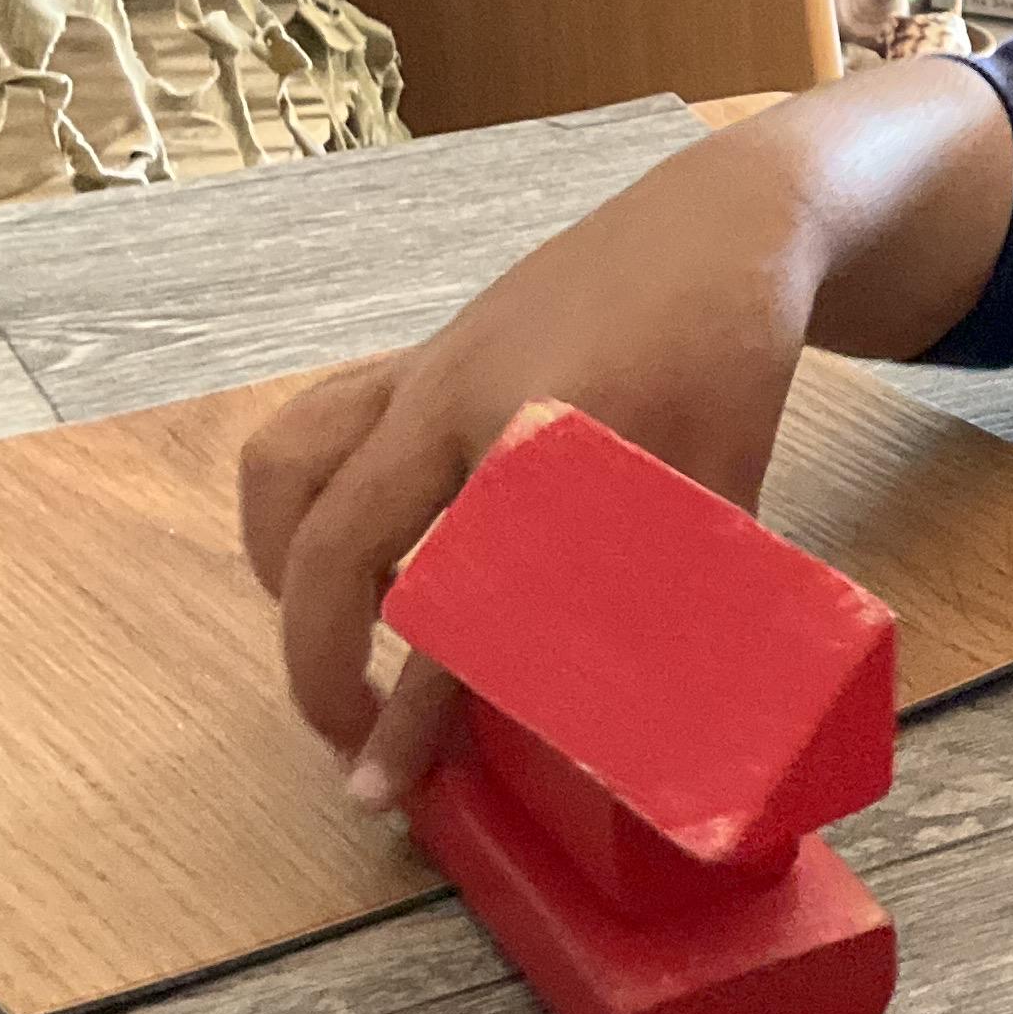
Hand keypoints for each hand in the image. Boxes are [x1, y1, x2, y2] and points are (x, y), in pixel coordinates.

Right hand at [241, 111, 827, 797]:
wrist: (721, 223)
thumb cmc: (727, 361)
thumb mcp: (721, 496)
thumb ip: (679, 616)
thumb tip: (661, 756)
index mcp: (534, 436)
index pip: (453, 603)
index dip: (414, 712)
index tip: (387, 790)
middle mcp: (450, 397)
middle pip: (333, 536)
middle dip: (319, 654)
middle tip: (350, 740)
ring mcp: (424, 366)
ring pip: (292, 462)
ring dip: (285, 562)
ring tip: (330, 641)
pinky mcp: (420, 352)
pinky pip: (322, 426)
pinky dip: (312, 500)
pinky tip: (366, 556)